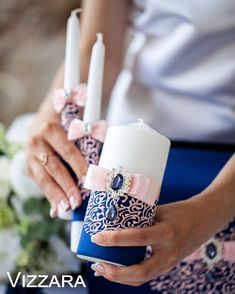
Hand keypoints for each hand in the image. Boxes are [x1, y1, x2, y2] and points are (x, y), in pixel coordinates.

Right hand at [26, 115, 86, 217]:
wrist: (41, 120)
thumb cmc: (65, 123)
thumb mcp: (73, 123)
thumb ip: (86, 136)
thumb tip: (103, 158)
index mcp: (49, 129)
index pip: (68, 151)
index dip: (78, 166)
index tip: (88, 180)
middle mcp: (36, 142)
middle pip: (55, 168)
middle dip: (67, 186)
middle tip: (77, 201)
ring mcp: (29, 156)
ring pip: (44, 179)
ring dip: (56, 195)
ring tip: (67, 208)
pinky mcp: (28, 167)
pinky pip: (39, 183)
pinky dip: (49, 197)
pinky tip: (55, 209)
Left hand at [90, 197, 214, 285]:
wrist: (205, 219)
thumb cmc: (181, 211)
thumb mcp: (160, 210)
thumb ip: (140, 217)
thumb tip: (115, 220)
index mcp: (166, 233)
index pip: (136, 238)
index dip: (114, 239)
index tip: (97, 238)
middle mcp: (169, 252)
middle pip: (139, 272)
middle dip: (115, 272)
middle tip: (97, 265)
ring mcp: (170, 262)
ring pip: (143, 278)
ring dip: (120, 277)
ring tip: (102, 269)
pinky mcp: (169, 265)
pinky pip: (148, 274)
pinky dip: (130, 275)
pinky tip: (118, 269)